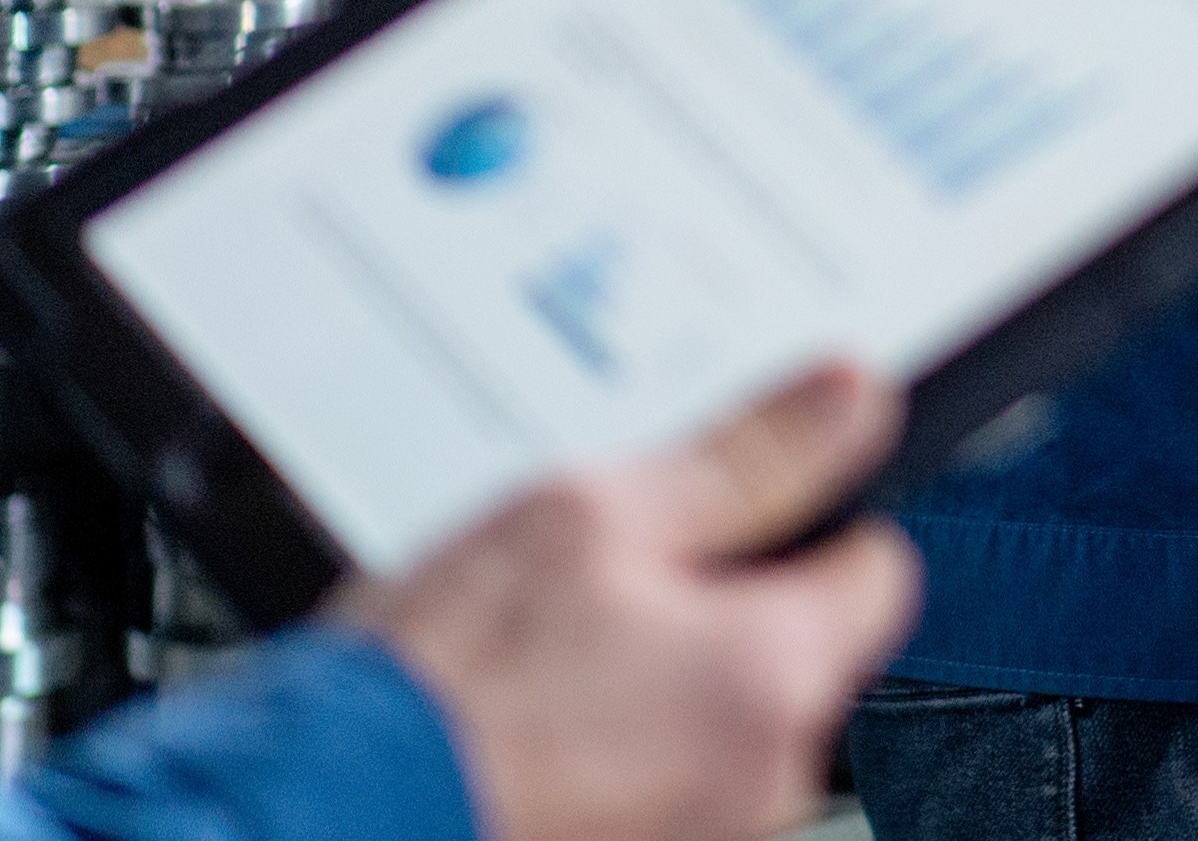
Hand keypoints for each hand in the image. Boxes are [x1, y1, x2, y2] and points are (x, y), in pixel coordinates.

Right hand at [343, 361, 921, 840]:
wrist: (319, 816)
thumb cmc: (440, 686)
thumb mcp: (589, 515)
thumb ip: (746, 455)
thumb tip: (852, 399)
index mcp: (775, 674)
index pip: (878, 567)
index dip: (810, 519)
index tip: (738, 509)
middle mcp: (764, 777)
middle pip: (794, 647)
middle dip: (717, 604)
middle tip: (601, 583)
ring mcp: (700, 834)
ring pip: (719, 714)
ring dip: (659, 677)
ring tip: (545, 657)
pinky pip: (663, 780)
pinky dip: (615, 745)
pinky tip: (531, 722)